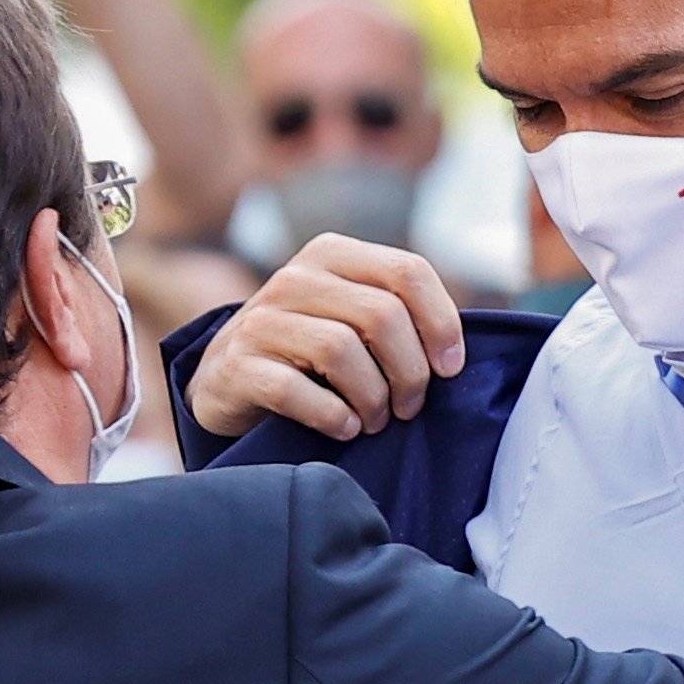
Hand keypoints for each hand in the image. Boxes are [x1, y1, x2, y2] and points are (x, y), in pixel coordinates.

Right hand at [189, 235, 464, 439]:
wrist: (227, 381)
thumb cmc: (309, 355)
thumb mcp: (352, 317)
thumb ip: (398, 316)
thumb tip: (456, 352)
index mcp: (333, 255)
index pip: (409, 272)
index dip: (442, 323)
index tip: (450, 369)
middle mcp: (295, 277)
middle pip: (382, 316)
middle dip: (410, 372)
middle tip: (409, 407)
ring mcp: (261, 319)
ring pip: (342, 351)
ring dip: (372, 399)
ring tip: (375, 421)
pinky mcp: (237, 364)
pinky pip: (296, 391)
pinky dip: (332, 417)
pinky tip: (343, 428)